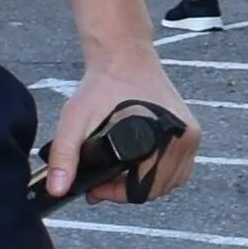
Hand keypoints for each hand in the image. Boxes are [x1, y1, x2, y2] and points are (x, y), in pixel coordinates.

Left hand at [46, 52, 198, 204]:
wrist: (124, 54)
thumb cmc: (103, 84)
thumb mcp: (76, 117)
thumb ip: (64, 154)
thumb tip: (57, 189)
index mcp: (164, 135)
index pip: (143, 188)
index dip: (115, 194)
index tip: (95, 188)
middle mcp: (185, 136)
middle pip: (157, 189)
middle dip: (127, 190)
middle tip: (101, 183)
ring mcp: (191, 134)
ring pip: (170, 182)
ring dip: (144, 184)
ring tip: (117, 175)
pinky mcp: (190, 130)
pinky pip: (178, 168)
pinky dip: (159, 173)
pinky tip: (137, 167)